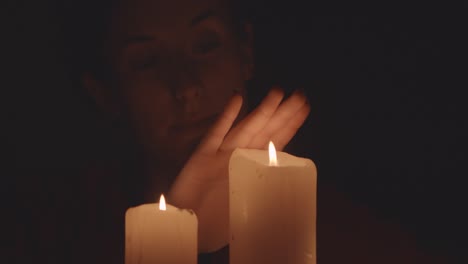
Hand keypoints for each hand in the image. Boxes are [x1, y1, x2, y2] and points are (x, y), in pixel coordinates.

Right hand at [168, 88, 309, 251]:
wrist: (187, 228)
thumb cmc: (215, 224)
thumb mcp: (249, 214)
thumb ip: (264, 198)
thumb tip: (292, 194)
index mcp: (252, 169)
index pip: (276, 142)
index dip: (290, 124)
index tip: (305, 107)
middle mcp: (239, 157)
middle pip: (265, 131)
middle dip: (283, 113)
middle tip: (300, 94)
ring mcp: (220, 155)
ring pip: (246, 129)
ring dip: (262, 112)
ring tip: (278, 93)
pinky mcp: (200, 157)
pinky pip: (215, 134)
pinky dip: (226, 117)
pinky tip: (237, 99)